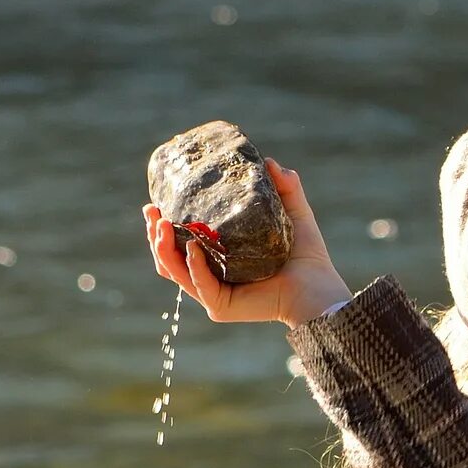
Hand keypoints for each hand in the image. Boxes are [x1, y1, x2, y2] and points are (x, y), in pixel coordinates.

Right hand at [142, 160, 351, 324]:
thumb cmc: (306, 256)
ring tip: (161, 224)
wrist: (317, 286)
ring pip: (175, 272)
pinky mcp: (222, 306)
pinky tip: (194, 247)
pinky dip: (194, 267)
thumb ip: (285, 188)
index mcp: (217, 256)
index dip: (162, 225)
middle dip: (154, 235)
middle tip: (151, 210)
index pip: (180, 242)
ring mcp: (213, 292)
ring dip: (163, 248)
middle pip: (169, 258)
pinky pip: (201, 286)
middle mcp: (210, 275)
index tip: (154, 202)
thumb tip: (269, 160)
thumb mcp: (293, 213)